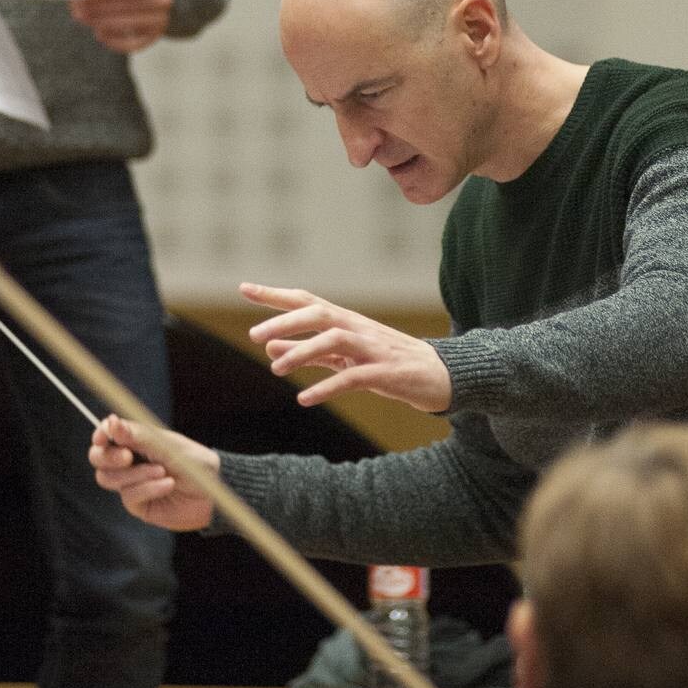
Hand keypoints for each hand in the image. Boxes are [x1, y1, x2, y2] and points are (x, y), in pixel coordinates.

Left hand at [69, 0, 172, 53]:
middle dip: (102, 6)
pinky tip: (100, 34)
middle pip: (131, 3)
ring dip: (104, 22)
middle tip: (80, 8)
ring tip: (84, 18)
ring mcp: (161, 18)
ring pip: (130, 22)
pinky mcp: (154, 36)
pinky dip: (115, 40)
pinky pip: (134, 43)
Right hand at [89, 414, 216, 530]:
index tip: (104, 436)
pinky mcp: (137, 504)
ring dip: (136, 474)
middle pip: (98, 458)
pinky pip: (128, 496)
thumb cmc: (195, 463)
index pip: (106, 436)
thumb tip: (111, 422)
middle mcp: (129, 462)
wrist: (214, 492)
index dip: (101, 435)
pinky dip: (148, 488)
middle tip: (128, 457)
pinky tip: (167, 485)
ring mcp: (131, 484)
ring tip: (162, 471)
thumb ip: (137, 435)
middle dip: (110, 457)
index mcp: (135, 442)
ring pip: (108, 478)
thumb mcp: (167, 444)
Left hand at [241, 282, 451, 411]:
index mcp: (346, 321)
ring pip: (334, 340)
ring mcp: (373, 349)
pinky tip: (305, 398)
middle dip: (285, 322)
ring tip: (275, 369)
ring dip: (302, 352)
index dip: (275, 295)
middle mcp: (358, 328)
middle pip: (318, 314)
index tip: (244, 289)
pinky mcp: (386, 373)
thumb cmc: (389, 363)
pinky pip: (353, 377)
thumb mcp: (344, 357)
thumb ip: (309, 352)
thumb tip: (270, 348)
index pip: (306, 301)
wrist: (443, 376)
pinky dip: (327, 386)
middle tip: (254, 336)